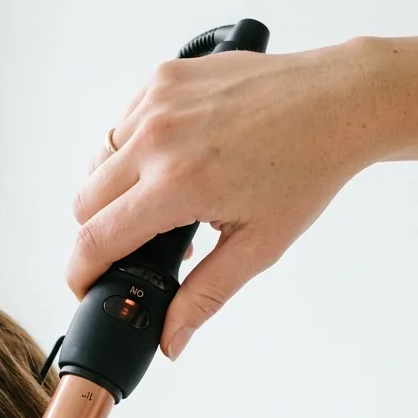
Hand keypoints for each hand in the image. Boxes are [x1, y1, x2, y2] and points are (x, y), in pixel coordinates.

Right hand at [68, 38, 381, 358]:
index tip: (86, 288)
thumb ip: (203, 297)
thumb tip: (170, 341)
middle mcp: (157, 138)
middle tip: (137, 246)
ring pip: (95, 162)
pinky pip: (120, 125)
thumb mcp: (257, 247)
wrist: (338, 102)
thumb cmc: (305, 169)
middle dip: (99, 233)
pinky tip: (171, 162)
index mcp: (178, 184)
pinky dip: (131, 151)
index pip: (94, 240)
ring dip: (112, 191)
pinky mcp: (162, 76)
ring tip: (159, 202)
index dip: (80, 275)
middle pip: (82, 203)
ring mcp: (156, 100)